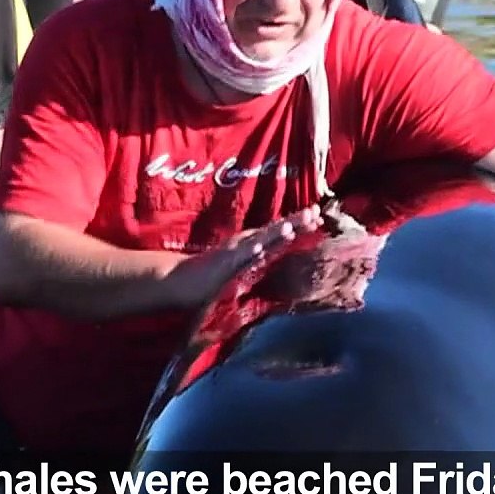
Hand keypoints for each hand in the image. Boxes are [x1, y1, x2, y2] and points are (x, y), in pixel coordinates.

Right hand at [164, 206, 323, 308]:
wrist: (178, 281)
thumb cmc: (206, 278)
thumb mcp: (237, 271)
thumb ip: (251, 264)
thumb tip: (267, 260)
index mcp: (249, 248)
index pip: (276, 235)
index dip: (296, 225)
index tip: (316, 217)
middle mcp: (244, 245)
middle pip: (273, 231)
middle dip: (295, 222)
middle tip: (316, 212)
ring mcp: (234, 252)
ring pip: (260, 239)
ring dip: (277, 231)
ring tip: (297, 223)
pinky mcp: (223, 262)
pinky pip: (241, 254)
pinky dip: (253, 248)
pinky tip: (266, 242)